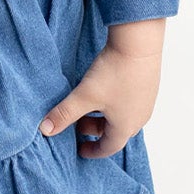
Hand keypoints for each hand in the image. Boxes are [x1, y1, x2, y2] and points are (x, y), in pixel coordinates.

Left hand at [38, 23, 164, 158]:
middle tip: (77, 123)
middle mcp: (140, 117)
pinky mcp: (147, 86)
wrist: (139, 42)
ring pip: (122, 116)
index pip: (109, 148)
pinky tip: (103, 89)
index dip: (92, 151)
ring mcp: (146, 101)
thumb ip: (64, 113)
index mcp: (126, 126)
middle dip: (94, 130)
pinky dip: (114, 103)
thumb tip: (45, 129)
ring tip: (87, 104)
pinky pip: (129, 103)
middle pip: (115, 132)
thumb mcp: (84, 96)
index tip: (81, 150)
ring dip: (103, 115)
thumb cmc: (115, 72)